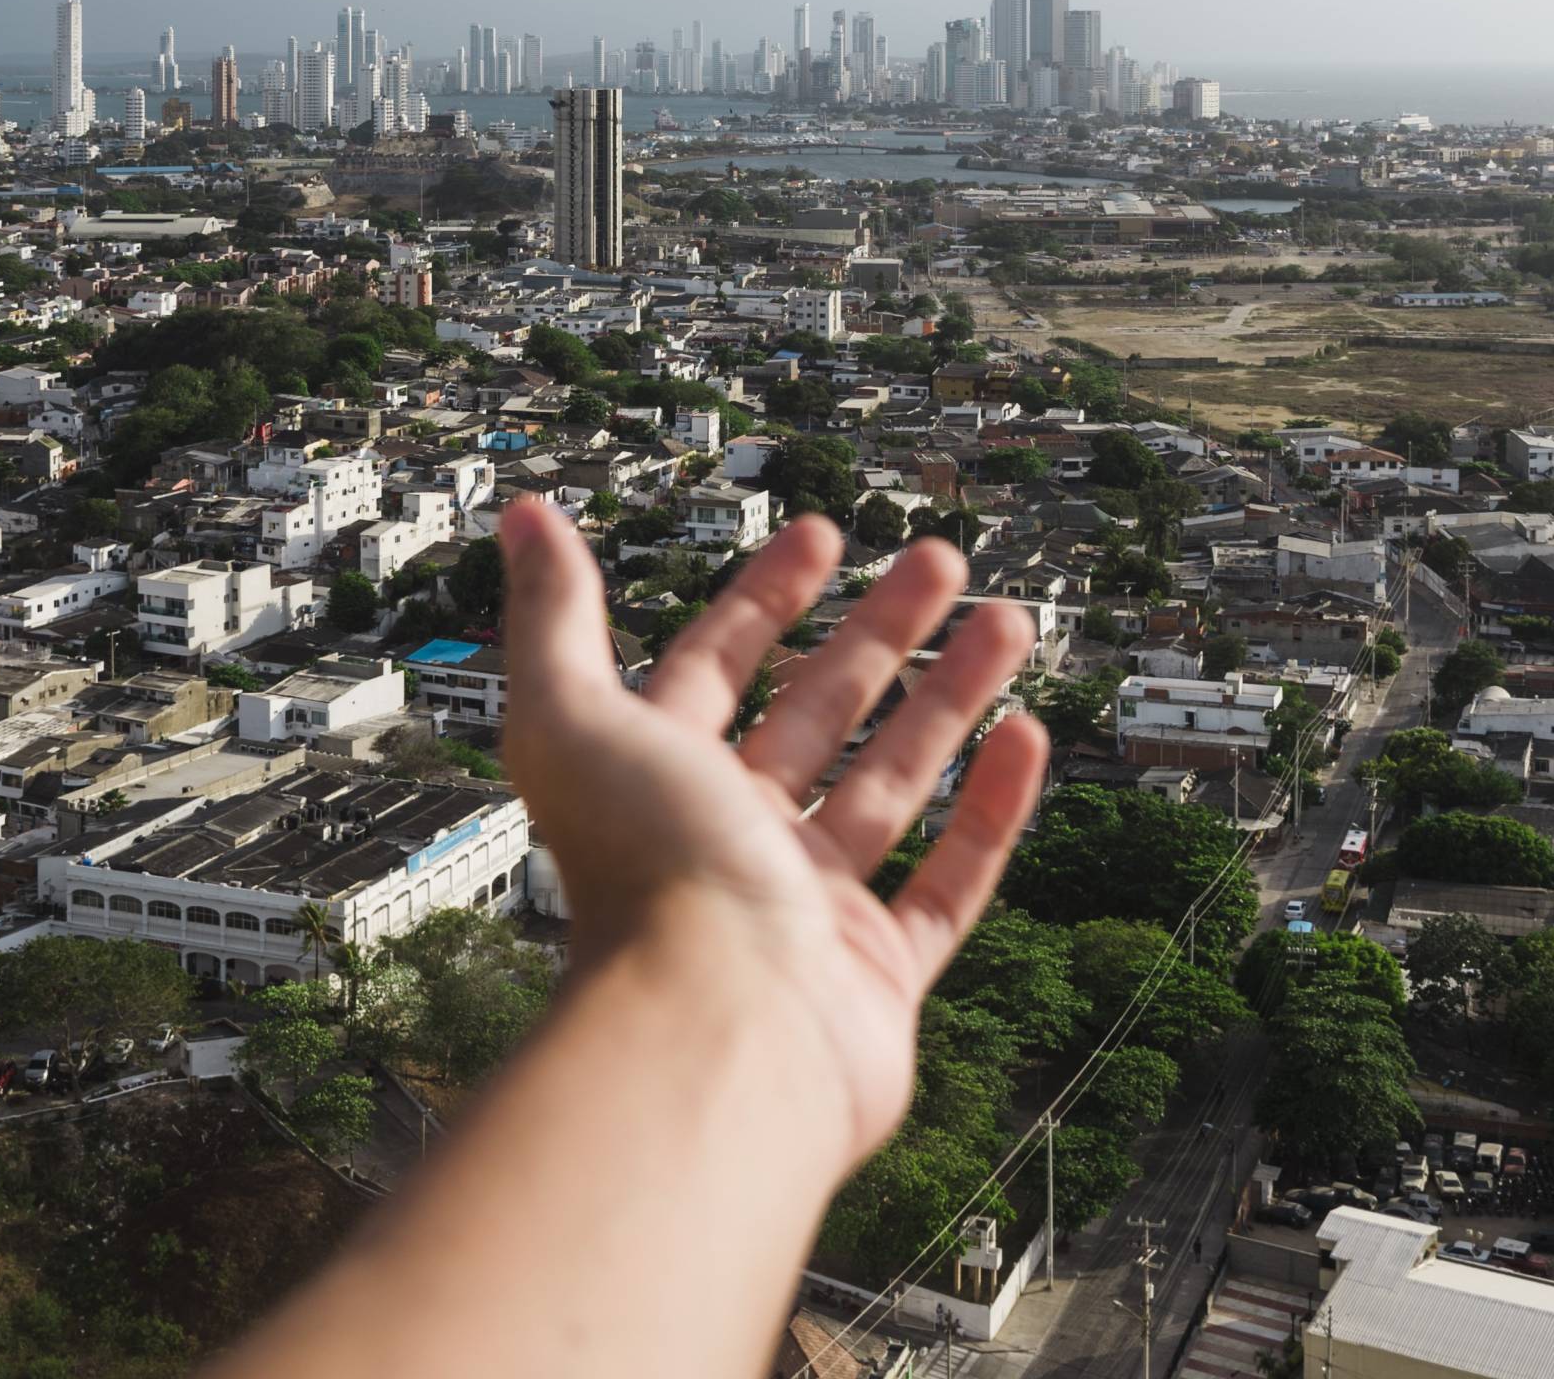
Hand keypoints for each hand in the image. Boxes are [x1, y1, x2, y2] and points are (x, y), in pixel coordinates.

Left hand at [496, 496, 1047, 1172]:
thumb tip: (526, 513)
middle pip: (818, 715)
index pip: (715, 669)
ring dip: (950, 698)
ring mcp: (809, 914)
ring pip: (894, 784)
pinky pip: (949, 883)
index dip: (765, 597)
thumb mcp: (575, 718)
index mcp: (660, 784)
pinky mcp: (878, 979)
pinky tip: (1027, 738)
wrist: (718, 1041)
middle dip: (880, 631)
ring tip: (1007, 624)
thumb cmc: (645, 880)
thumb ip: (554, 614)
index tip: (822, 534)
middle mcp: (732, 844)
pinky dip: (991, 811)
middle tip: (940, 561)